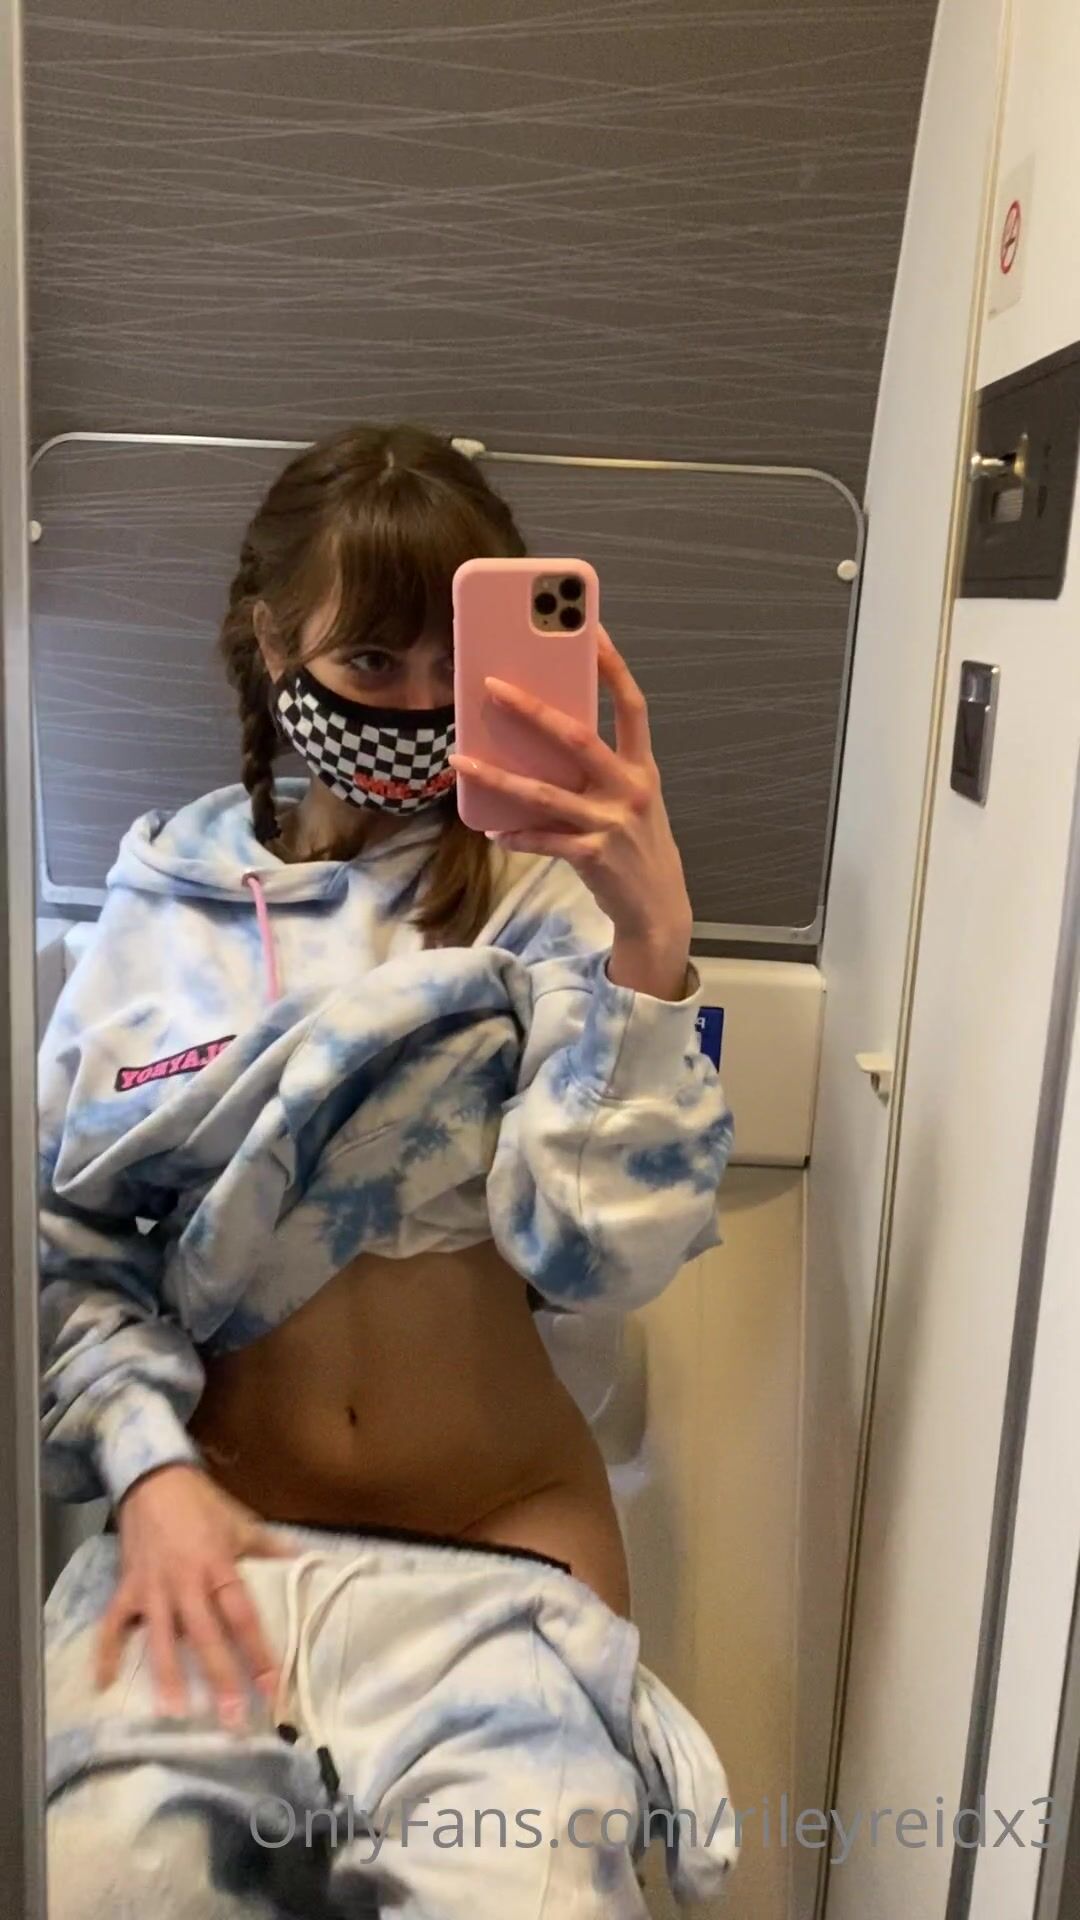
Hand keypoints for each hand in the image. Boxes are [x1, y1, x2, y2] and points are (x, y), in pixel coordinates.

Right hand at [97, 1463, 291, 1726]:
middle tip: (232, 1718)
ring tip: (174, 1712)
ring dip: (167, 1675)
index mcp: (218, 1566)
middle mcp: (185, 1581)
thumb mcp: (241, 1522)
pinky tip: (102, 1683)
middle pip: (204, 1635)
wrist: (154, 1478)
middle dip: (219, 1677)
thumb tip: (306, 1559)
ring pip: (159, 1637)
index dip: (259, 1652)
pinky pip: (112, 1624)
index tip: (273, 1688)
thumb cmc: (202, 1504)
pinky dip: (105, 1652)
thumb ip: (271, 1547)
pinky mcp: (126, 1587)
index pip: (243, 1616)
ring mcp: (153, 1587)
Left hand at [448, 629, 692, 999]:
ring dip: (498, 777)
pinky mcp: (593, 856)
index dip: (614, 666)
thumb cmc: (636, 843)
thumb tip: (546, 733)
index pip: (633, 705)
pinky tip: (494, 831)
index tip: (591, 629)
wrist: (658, 907)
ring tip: (461, 759)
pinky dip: (515, 834)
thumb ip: (600, 768)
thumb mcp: (631, 798)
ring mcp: (612, 823)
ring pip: (545, 793)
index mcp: (641, 767)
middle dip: (532, 710)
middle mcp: (630, 789)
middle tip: (491, 687)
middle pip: (578, 738)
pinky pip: (543, 840)